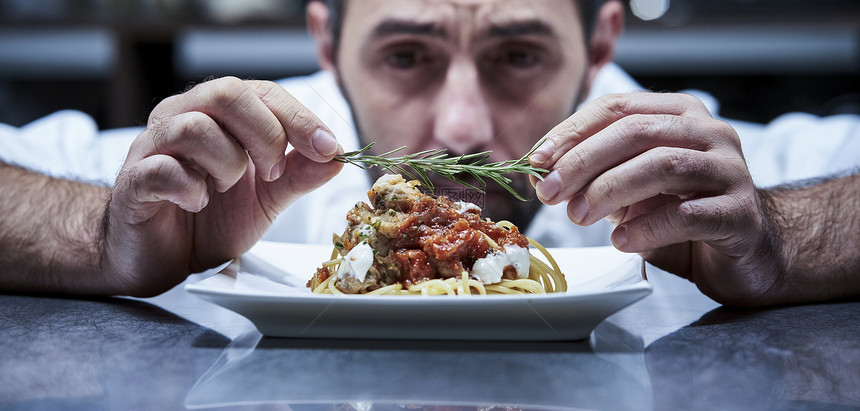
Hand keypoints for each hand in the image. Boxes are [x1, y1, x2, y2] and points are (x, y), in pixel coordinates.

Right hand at [103, 77, 342, 295]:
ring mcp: (152, 147)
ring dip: (227, 163)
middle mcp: (182, 117)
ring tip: (226, 189)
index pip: (262, 92)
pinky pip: (162, 169)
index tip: (328, 149)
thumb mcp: (268, 198)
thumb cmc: (211, 219)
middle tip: (273, 174)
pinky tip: (198, 203)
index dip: (300, 118)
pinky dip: (191, 188)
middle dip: (265, 135)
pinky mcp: (133, 181)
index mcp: (218, 115)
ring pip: (194, 127)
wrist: (163, 258)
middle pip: (226, 93)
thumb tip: (336, 157)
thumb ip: (298, 176)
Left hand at [529, 92, 782, 305]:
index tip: (536, 162)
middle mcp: (709, 133)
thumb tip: (539, 174)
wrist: (747, 254)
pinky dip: (647, 228)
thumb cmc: (681, 215)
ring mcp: (730, 171)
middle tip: (550, 195)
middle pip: (636, 132)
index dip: (571, 132)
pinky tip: (621, 242)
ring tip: (578, 217)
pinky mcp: (741, 214)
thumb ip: (593, 176)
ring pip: (662, 165)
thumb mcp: (629, 191)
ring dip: (609, 191)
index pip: (616, 107)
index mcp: (678, 115)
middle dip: (583, 162)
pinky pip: (688, 214)